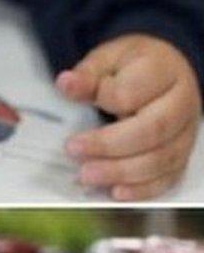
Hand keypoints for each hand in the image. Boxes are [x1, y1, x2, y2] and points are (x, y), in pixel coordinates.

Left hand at [56, 35, 201, 200]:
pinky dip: (142, 189)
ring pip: (162, 158)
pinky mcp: (181, 155)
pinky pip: (168, 178)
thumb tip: (65, 83)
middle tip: (73, 151)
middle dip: (109, 145)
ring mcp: (186, 132)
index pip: (134, 91)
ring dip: (121, 172)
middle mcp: (182, 102)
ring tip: (86, 175)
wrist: (162, 73)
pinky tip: (116, 192)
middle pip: (153, 129)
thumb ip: (88, 74)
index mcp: (163, 70)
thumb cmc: (131, 68)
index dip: (106, 100)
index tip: (74, 102)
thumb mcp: (108, 60)